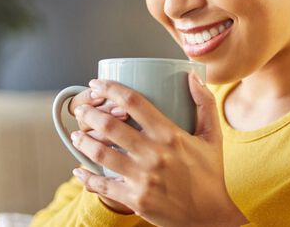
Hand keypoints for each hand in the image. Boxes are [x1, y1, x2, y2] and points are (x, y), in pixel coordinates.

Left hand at [71, 73, 247, 226]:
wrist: (210, 217)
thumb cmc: (210, 174)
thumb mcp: (212, 136)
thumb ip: (204, 103)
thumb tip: (192, 75)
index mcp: (171, 135)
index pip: (134, 102)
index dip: (110, 89)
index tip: (97, 83)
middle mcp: (154, 154)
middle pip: (110, 125)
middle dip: (89, 113)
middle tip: (81, 110)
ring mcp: (142, 178)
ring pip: (100, 153)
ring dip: (83, 141)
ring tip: (76, 135)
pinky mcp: (135, 199)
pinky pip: (102, 185)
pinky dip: (86, 177)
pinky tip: (79, 170)